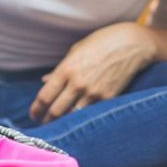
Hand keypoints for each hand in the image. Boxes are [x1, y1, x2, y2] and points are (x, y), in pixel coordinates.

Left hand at [29, 22, 156, 123]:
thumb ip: (60, 69)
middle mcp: (78, 83)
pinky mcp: (108, 98)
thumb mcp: (77, 50)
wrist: (132, 43)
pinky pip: (90, 113)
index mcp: (67, 68)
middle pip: (56, 111)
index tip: (34, 114)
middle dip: (47, 119)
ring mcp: (94, 92)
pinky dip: (82, 118)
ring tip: (59, 125)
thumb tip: (45, 81)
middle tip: (43, 123)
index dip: (36, 109)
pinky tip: (78, 120)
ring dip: (63, 123)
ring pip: (72, 116)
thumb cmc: (103, 41)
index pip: (45, 96)